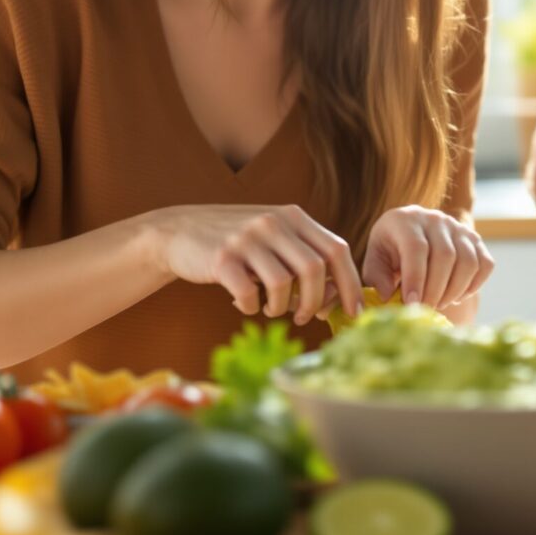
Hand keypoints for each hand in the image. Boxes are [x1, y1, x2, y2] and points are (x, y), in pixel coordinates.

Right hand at [154, 205, 361, 324]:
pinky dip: (251, 307)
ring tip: (270, 309)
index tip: (355, 311)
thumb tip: (337, 298)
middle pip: (314, 268)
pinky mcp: (221, 258)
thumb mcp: (275, 238)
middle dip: (316, 302)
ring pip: (283, 283)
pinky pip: (249, 294)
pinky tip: (244, 304)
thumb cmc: (238, 244)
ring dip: (282, 307)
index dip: (351, 283)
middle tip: (305, 318)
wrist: (180, 231)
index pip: (337, 249)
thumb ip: (305, 259)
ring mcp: (247, 238)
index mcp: (294, 216)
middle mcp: (273, 222)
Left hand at [361, 207, 494, 310]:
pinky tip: (457, 296)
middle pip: (445, 256)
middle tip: (426, 309)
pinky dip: (474, 285)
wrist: (409, 236)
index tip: (412, 304)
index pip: (416, 248)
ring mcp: (458, 227)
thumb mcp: (375, 262)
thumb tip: (387, 296)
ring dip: (455, 290)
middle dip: (436, 290)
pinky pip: (485, 264)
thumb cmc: (389, 253)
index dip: (416, 278)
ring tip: (439, 304)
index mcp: (406, 220)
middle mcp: (435, 218)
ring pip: (468, 261)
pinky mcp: (475, 239)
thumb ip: (376, 278)